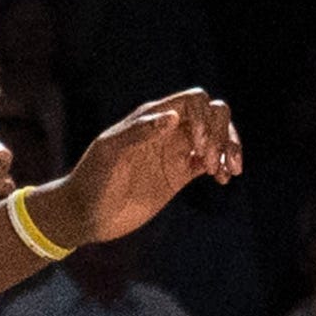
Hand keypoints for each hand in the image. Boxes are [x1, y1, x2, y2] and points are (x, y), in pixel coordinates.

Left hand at [40, 91, 244, 246]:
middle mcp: (168, 130)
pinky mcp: (179, 175)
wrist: (86, 214)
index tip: (199, 145)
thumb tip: (172, 117)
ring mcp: (175, 152)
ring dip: (230, 148)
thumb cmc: (92, 179)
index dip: (205, 118)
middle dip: (222, 133)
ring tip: (230, 171)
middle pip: (213, 115)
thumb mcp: (109, 152)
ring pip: (217, 137)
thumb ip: (138, 132)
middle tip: (211, 162)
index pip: (194, 102)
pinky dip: (223, 166)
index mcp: (152, 118)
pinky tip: (222, 179)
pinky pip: (210, 162)